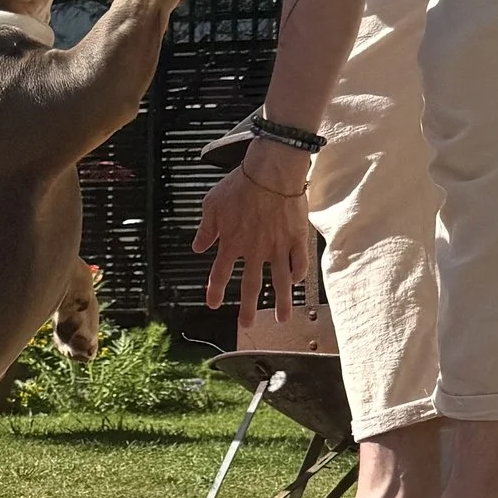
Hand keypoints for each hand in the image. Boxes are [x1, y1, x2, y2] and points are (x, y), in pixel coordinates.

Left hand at [196, 142, 313, 322]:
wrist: (270, 173)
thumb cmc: (239, 185)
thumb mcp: (212, 205)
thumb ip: (205, 229)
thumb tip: (197, 247)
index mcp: (231, 243)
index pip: (220, 273)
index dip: (216, 291)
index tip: (214, 304)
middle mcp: (254, 250)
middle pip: (251, 285)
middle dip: (248, 308)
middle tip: (247, 324)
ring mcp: (277, 247)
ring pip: (280, 282)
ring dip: (281, 302)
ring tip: (283, 319)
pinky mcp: (297, 239)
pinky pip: (299, 263)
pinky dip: (298, 275)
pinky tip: (296, 284)